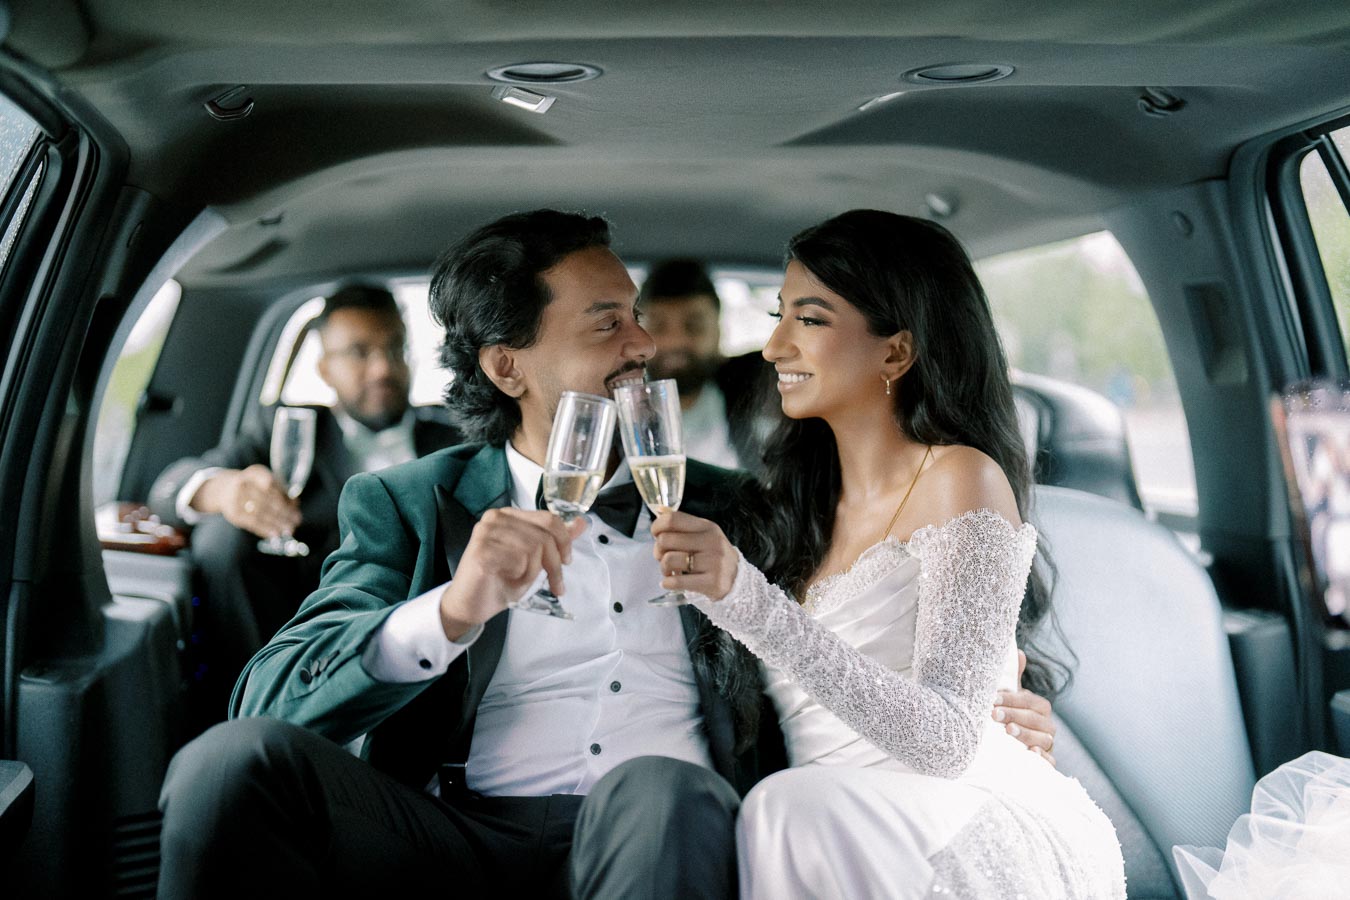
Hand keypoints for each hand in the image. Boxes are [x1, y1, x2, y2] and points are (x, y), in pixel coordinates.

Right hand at [197, 464, 300, 538]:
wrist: (224, 490)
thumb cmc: (253, 485)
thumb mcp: (265, 480)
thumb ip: (281, 490)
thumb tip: (295, 504)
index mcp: (254, 472)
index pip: (270, 483)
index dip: (283, 494)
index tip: (295, 504)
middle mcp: (243, 484)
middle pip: (267, 500)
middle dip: (284, 512)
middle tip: (296, 520)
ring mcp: (236, 500)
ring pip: (261, 513)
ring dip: (277, 523)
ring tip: (289, 529)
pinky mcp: (234, 514)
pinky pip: (252, 523)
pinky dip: (265, 529)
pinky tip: (276, 534)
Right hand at [439, 509, 586, 638]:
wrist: (471, 605)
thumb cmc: (501, 581)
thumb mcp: (535, 560)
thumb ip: (556, 540)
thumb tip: (581, 523)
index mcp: (509, 515)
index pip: (549, 519)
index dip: (564, 541)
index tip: (567, 561)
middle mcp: (496, 518)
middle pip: (544, 536)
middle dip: (554, 564)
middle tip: (555, 584)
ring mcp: (486, 532)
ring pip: (533, 548)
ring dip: (534, 572)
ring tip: (522, 581)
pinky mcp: (480, 549)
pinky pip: (518, 560)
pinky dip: (520, 576)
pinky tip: (508, 579)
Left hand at [650, 509, 738, 599]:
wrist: (737, 581)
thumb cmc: (713, 557)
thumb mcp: (704, 536)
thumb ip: (683, 527)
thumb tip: (660, 513)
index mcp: (707, 527)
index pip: (672, 519)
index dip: (657, 526)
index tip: (656, 535)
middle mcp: (711, 542)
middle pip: (666, 540)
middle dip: (658, 551)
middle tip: (663, 558)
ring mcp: (713, 563)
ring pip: (669, 560)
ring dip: (663, 568)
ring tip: (670, 571)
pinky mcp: (712, 582)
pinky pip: (677, 581)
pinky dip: (667, 583)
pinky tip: (670, 582)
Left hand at [993, 650, 1056, 766]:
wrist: (1003, 748)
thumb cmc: (1006, 717)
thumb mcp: (1008, 698)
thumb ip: (1012, 678)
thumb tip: (1018, 652)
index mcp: (1038, 708)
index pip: (1030, 701)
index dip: (1012, 699)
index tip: (993, 699)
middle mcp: (1046, 725)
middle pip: (1037, 719)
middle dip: (1015, 715)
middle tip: (995, 715)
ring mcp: (1047, 745)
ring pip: (1044, 739)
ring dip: (1026, 734)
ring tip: (1008, 731)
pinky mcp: (1045, 763)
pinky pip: (1050, 763)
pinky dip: (1043, 758)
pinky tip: (1031, 753)